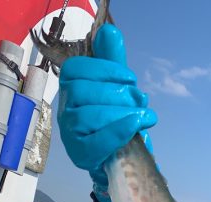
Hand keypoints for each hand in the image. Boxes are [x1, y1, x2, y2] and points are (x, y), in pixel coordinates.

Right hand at [57, 24, 157, 201]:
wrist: (121, 159)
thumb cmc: (116, 121)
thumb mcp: (117, 89)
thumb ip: (113, 62)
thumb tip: (109, 32)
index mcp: (70, 88)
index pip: (76, 70)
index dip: (105, 70)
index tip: (131, 79)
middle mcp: (64, 109)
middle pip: (83, 93)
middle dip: (118, 94)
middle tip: (142, 100)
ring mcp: (69, 134)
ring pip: (89, 116)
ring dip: (123, 113)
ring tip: (146, 117)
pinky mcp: (80, 155)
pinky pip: (97, 140)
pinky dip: (119, 131)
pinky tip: (136, 125)